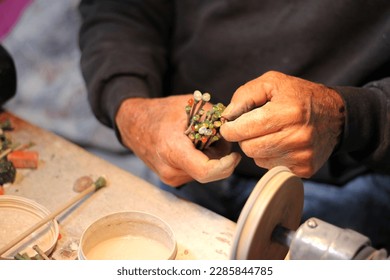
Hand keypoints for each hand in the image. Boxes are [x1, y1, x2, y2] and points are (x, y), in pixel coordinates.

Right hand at [115, 95, 240, 186]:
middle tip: (216, 137)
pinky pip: (196, 173)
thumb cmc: (159, 113)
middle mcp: (170, 170)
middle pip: (210, 172)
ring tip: (200, 139)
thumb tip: (232, 129)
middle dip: (220, 157)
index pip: (206, 171)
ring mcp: (170, 178)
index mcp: (172, 150)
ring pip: (204, 174)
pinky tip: (194, 147)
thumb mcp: (188, 106)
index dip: (226, 165)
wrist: (134, 125)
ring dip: (211, 158)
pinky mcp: (171, 179)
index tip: (235, 155)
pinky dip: (201, 161)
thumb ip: (213, 117)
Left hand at [220, 71, 344, 177]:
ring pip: (258, 159)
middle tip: (251, 127)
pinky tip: (280, 143)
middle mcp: (297, 137)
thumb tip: (227, 116)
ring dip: (257, 147)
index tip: (229, 125)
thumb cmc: (300, 96)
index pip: (243, 129)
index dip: (230, 128)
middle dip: (243, 137)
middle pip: (248, 148)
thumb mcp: (272, 82)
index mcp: (288, 112)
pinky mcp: (304, 168)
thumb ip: (245, 95)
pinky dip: (269, 156)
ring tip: (270, 133)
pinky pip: (271, 167)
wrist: (336, 116)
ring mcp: (302, 155)